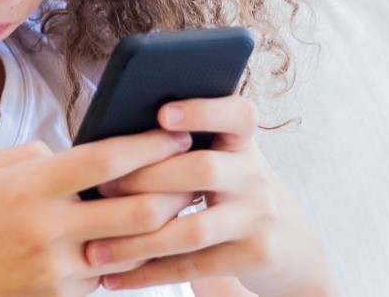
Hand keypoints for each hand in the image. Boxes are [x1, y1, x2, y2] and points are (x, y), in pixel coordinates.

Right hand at [0, 130, 198, 296]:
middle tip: (195, 173)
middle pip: (138, 210)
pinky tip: (141, 240)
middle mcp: (48, 232)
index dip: (150, 145)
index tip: (177, 134)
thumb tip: (64, 152)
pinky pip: (109, 274)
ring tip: (180, 204)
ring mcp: (56, 271)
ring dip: (161, 227)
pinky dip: (129, 256)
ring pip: (133, 248)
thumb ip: (22, 157)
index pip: (106, 161)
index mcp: (26, 190)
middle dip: (176, 189)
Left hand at [87, 96, 333, 296]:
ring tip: (95, 250)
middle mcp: (255, 177)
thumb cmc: (235, 197)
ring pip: (193, 229)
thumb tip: (111, 144)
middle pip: (202, 170)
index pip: (237, 114)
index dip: (203, 110)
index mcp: (243, 145)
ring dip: (138, 242)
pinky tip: (114, 279)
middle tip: (102, 189)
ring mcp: (258, 217)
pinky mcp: (255, 255)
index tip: (163, 113)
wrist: (292, 248)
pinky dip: (149, 275)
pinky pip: (194, 267)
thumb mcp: (228, 164)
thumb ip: (187, 152)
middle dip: (147, 179)